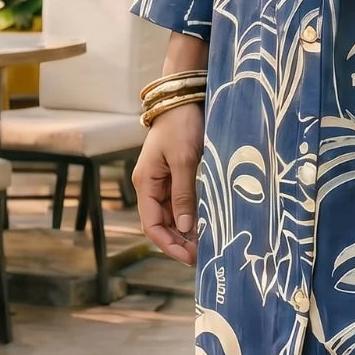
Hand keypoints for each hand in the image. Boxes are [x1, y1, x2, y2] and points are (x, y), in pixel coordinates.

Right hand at [133, 100, 203, 265]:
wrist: (183, 97)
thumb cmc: (181, 125)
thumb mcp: (184, 160)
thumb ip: (183, 194)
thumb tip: (184, 227)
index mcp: (145, 183)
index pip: (152, 225)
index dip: (169, 244)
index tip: (189, 257)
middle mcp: (150, 185)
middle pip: (162, 223)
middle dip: (180, 241)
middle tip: (204, 255)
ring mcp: (162, 180)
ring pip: (172, 214)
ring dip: (187, 230)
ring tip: (208, 242)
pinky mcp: (174, 173)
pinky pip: (180, 201)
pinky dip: (192, 214)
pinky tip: (207, 222)